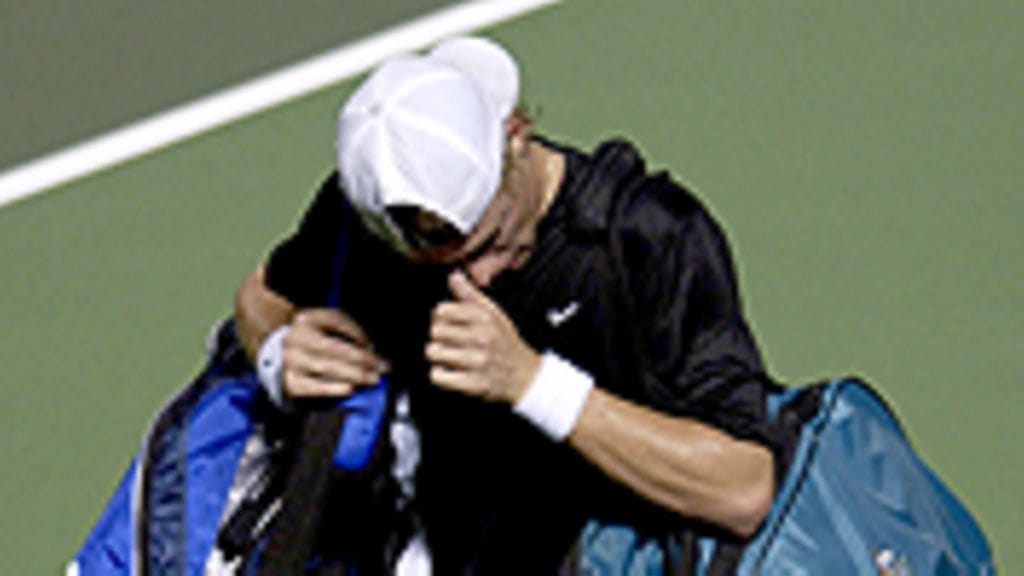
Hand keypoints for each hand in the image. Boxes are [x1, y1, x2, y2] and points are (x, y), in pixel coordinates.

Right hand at [281, 308, 387, 399]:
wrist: (285, 355)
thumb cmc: (316, 339)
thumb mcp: (329, 325)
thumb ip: (348, 332)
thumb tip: (369, 349)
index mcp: (308, 319)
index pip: (335, 320)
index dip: (357, 332)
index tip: (372, 346)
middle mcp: (296, 338)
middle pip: (331, 347)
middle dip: (360, 358)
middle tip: (380, 367)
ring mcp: (291, 361)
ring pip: (324, 368)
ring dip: (353, 374)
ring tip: (371, 378)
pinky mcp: (291, 382)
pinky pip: (313, 388)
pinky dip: (333, 389)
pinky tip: (350, 389)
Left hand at [427, 270, 540, 403]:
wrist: (524, 375)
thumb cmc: (503, 342)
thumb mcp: (492, 313)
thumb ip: (470, 295)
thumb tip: (454, 276)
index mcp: (485, 317)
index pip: (441, 311)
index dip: (441, 317)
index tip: (449, 323)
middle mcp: (482, 338)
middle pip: (435, 331)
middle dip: (439, 337)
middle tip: (451, 342)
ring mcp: (478, 361)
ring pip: (433, 352)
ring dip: (438, 356)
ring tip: (450, 356)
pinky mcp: (473, 384)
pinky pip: (437, 376)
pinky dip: (439, 375)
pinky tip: (450, 371)